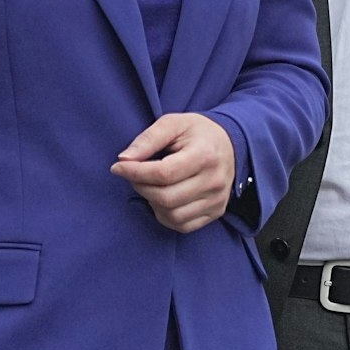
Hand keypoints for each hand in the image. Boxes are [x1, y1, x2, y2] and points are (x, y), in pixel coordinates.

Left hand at [110, 112, 235, 232]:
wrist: (231, 144)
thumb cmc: (197, 133)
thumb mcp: (173, 124)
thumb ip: (148, 139)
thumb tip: (124, 160)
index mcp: (205, 155)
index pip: (163, 174)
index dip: (135, 173)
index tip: (118, 167)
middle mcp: (215, 180)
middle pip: (166, 197)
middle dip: (141, 187)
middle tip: (134, 175)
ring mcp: (217, 199)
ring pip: (172, 215)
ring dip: (152, 203)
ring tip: (151, 186)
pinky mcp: (216, 211)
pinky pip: (182, 225)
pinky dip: (165, 215)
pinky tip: (163, 199)